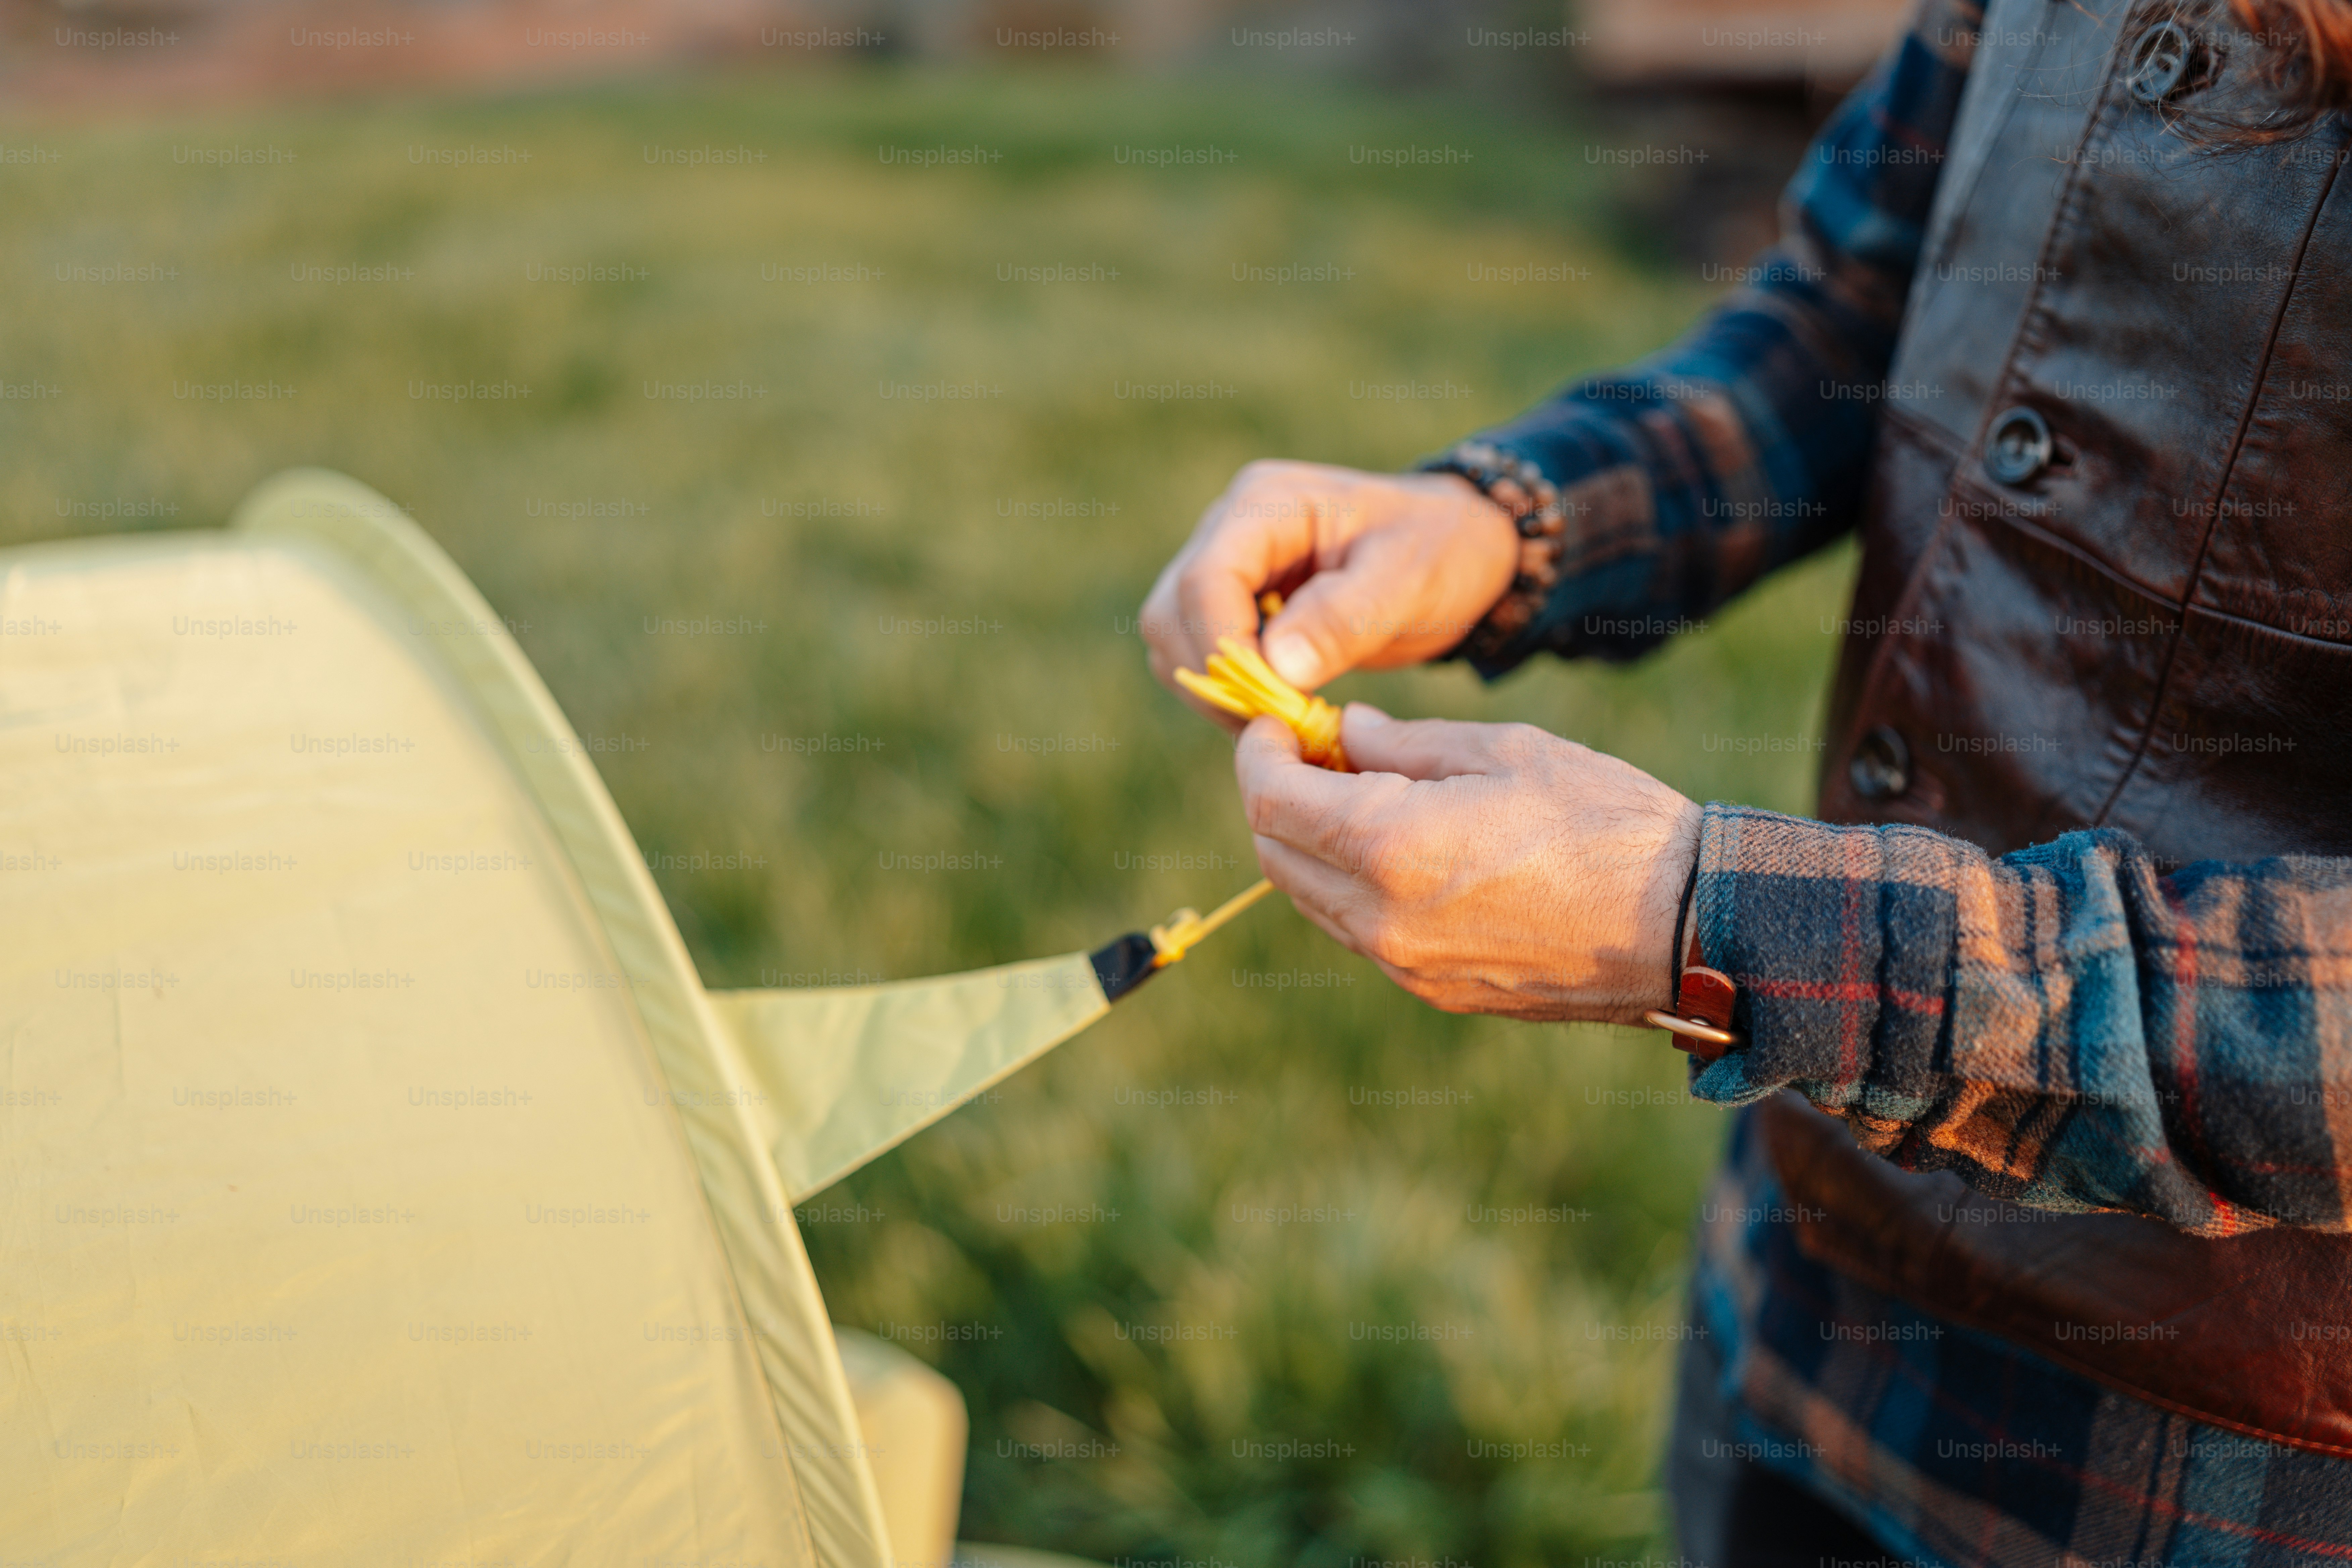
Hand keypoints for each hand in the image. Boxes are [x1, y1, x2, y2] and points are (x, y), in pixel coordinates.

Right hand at [1139, 460, 1518, 727]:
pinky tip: (1278, 704)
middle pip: (1171, 613)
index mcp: (1266, 504)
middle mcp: (1230, 529)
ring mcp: (1227, 567)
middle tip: (1276, 720)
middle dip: (1214, 675)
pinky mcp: (1234, 605)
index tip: (1273, 699)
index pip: (1204, 581)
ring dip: (1214, 689)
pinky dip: (1226, 691)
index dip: (1224, 648)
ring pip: (1172, 640)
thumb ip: (1345, 618)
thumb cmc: (1443, 548)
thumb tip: (1277, 667)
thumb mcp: (1410, 578)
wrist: (1459, 549)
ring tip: (1280, 715)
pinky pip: (1199, 656)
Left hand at [1235, 705, 1700, 1023]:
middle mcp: (1379, 919)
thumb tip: (1345, 731)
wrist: (1683, 925)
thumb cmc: (1603, 820)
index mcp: (1389, 847)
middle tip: (1311, 752)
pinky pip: (1357, 932)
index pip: (1269, 799)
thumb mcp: (1502, 750)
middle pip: (1274, 854)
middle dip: (1274, 796)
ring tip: (1351, 794)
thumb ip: (1403, 744)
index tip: (1277, 723)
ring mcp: (1404, 965)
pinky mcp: (1432, 990)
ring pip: (1309, 897)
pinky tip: (1393, 847)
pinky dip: (1348, 885)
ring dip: (1308, 844)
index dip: (1259, 751)